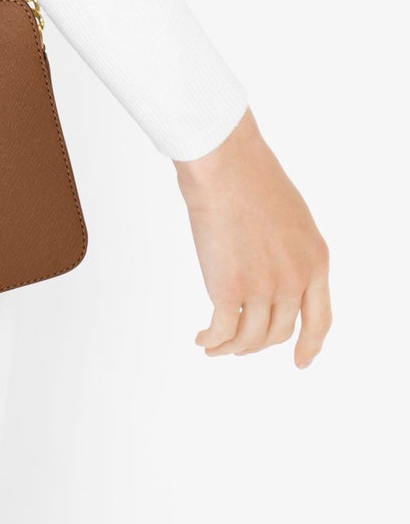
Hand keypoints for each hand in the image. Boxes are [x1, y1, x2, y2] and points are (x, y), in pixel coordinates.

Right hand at [173, 106, 330, 366]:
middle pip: (279, 331)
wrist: (225, 163)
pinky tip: (203, 339)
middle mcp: (295, 280)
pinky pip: (223, 331)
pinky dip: (213, 341)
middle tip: (241, 344)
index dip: (311, 345)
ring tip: (215, 344)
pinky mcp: (229, 290)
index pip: (320, 319)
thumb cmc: (250, 174)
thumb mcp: (292, 216)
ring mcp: (263, 288)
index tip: (301, 360)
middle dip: (259, 343)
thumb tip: (272, 267)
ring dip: (233, 347)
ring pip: (251, 338)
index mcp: (316, 261)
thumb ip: (291, 249)